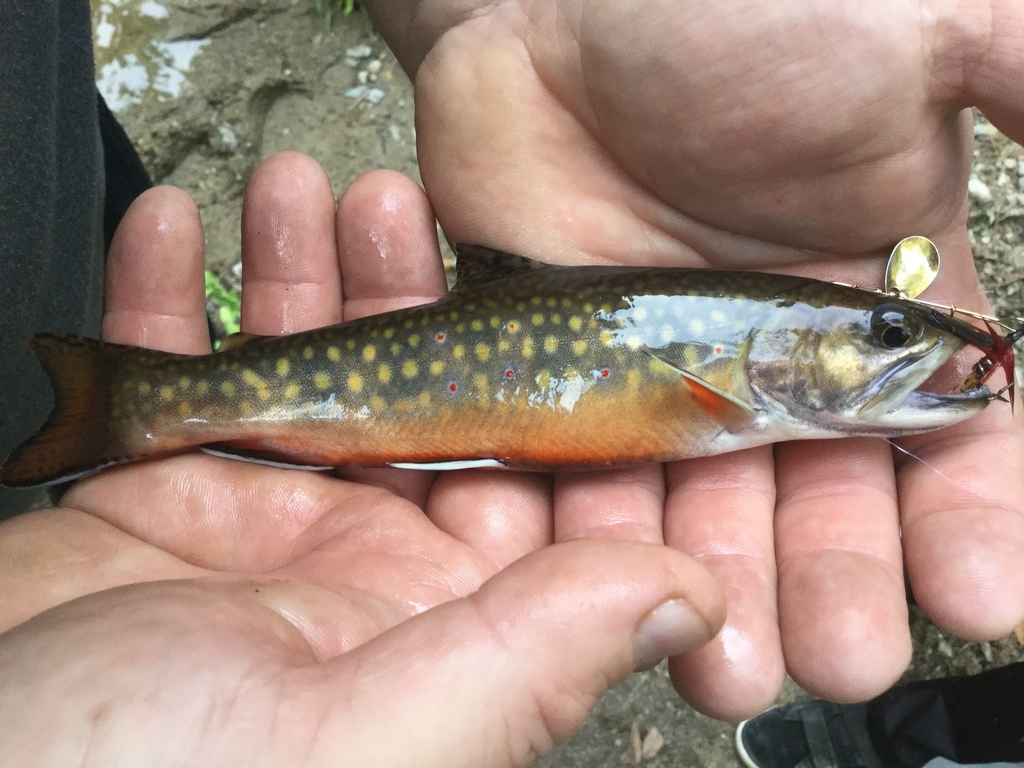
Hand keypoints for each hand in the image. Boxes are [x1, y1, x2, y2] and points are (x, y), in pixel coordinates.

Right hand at [0, 153, 724, 765]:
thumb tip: (691, 599)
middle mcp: (362, 578)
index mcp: (440, 630)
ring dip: (294, 278)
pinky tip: (176, 231)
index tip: (534, 283)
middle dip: (396, 296)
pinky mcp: (155, 512)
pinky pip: (174, 386)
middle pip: (405, 403)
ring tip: (296, 188)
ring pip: (296, 379)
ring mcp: (259, 537)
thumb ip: (534, 659)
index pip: (523, 480)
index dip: (532, 373)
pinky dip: (169, 301)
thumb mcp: (369, 742)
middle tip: (388, 201)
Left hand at [365, 1, 1023, 714]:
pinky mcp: (561, 368)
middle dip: (833, 581)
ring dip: (718, 591)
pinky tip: (613, 598)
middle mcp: (768, 350)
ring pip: (697, 509)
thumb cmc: (732, 5)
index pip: (945, 432)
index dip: (967, 516)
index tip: (975, 593)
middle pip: (814, 498)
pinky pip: (583, 471)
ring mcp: (657, 370)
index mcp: (872, 290)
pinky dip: (599, 539)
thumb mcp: (928, 28)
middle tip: (842, 659)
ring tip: (733, 670)